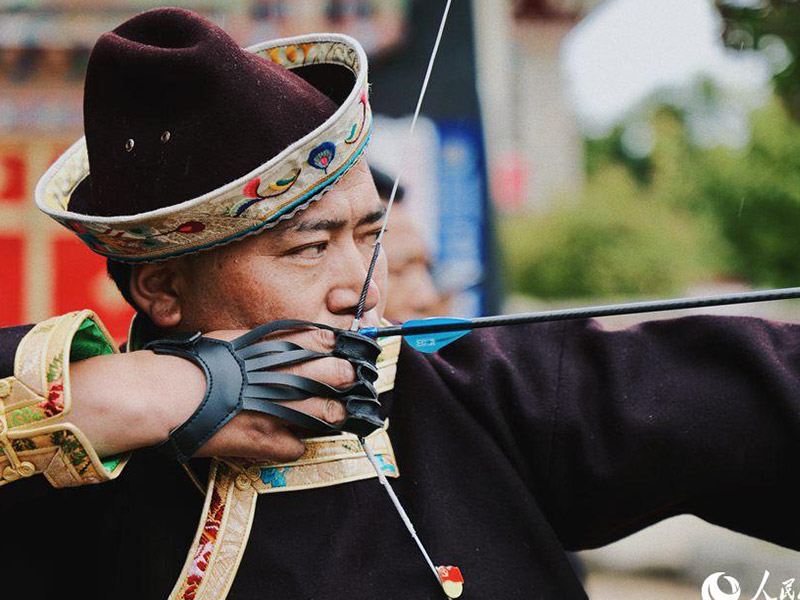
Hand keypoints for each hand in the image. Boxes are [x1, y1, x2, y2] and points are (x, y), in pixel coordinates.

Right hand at [70, 327, 355, 461]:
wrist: (167, 395)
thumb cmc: (193, 363)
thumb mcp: (232, 339)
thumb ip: (264, 342)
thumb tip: (286, 341)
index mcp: (275, 349)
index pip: (323, 342)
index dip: (339, 347)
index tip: (347, 350)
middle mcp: (284, 377)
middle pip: (337, 374)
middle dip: (346, 377)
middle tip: (348, 380)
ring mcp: (279, 411)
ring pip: (329, 413)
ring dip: (333, 413)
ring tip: (334, 413)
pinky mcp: (268, 441)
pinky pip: (299, 447)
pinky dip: (297, 444)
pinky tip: (291, 439)